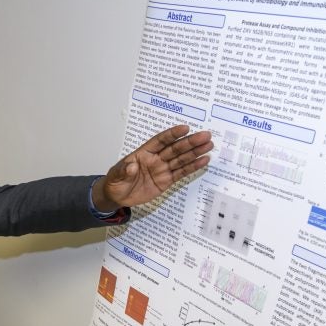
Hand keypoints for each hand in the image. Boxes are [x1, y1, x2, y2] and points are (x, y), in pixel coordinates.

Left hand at [95, 125, 212, 209]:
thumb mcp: (116, 176)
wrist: (117, 196)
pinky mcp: (166, 181)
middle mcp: (156, 159)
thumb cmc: (116, 182)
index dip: (172, 135)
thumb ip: (124, 171)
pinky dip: (193, 167)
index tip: (185, 128)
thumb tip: (131, 166)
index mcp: (143, 153)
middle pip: (175, 149)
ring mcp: (162, 169)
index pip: (160, 141)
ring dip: (195, 152)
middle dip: (190, 142)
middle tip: (205, 135)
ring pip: (181, 159)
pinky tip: (204, 160)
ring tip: (209, 145)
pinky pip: (181, 173)